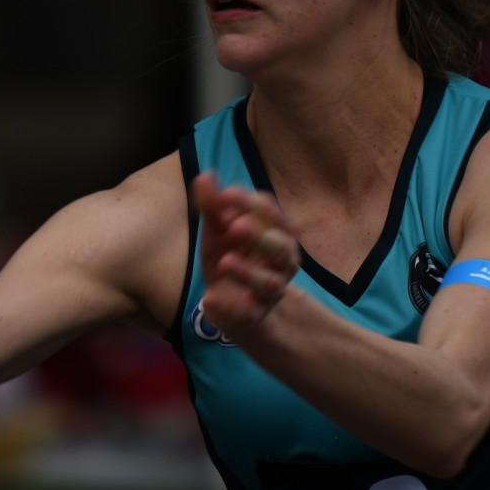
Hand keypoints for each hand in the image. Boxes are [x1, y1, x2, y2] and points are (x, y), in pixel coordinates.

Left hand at [191, 172, 299, 341]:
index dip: (250, 202)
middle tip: (236, 225)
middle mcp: (282, 259)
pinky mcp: (255, 313)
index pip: (270, 212)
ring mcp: (272, 288)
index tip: (225, 196)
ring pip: (270, 282)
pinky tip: (211, 298)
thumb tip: (206, 175)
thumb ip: (212, 205)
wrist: (228, 301)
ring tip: (225, 262)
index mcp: (275, 232)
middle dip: (260, 235)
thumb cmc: (229, 255)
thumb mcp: (217, 230)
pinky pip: (249, 312)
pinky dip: (231, 307)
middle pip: (280, 246)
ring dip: (248, 271)